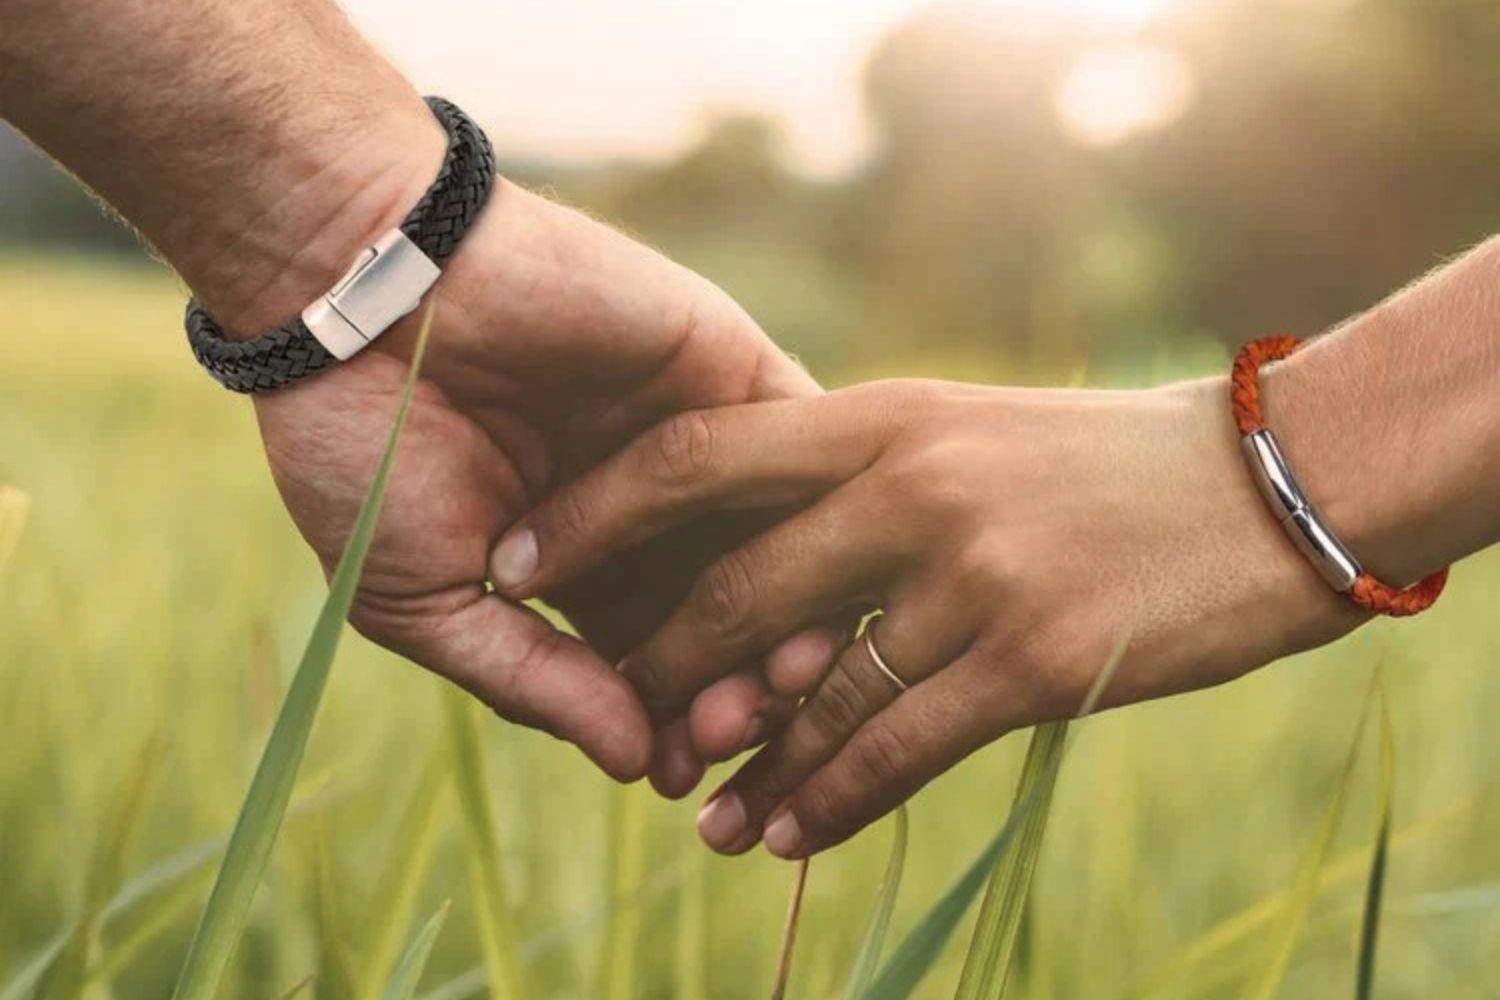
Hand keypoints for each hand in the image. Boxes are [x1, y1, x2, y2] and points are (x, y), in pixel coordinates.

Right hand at [255, 176, 833, 783]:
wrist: (360, 289)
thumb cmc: (364, 448)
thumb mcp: (424, 597)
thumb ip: (531, 680)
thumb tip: (633, 764)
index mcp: (580, 568)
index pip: (655, 664)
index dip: (671, 723)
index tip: (679, 773)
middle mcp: (651, 513)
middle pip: (729, 619)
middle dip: (736, 686)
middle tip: (735, 731)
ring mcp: (696, 439)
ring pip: (779, 546)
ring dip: (788, 616)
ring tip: (777, 679)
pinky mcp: (727, 368)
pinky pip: (801, 447)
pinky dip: (814, 512)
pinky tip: (813, 577)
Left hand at [491, 377, 1366, 854]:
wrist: (1269, 483)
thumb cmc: (1098, 463)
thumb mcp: (965, 433)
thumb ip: (859, 479)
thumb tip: (754, 552)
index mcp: (884, 416)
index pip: (696, 457)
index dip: (592, 514)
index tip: (518, 560)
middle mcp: (913, 486)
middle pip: (734, 592)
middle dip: (658, 668)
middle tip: (616, 721)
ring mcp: (972, 575)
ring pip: (810, 694)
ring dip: (744, 765)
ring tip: (696, 815)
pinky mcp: (1034, 661)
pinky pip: (894, 751)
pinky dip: (828, 802)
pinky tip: (786, 838)